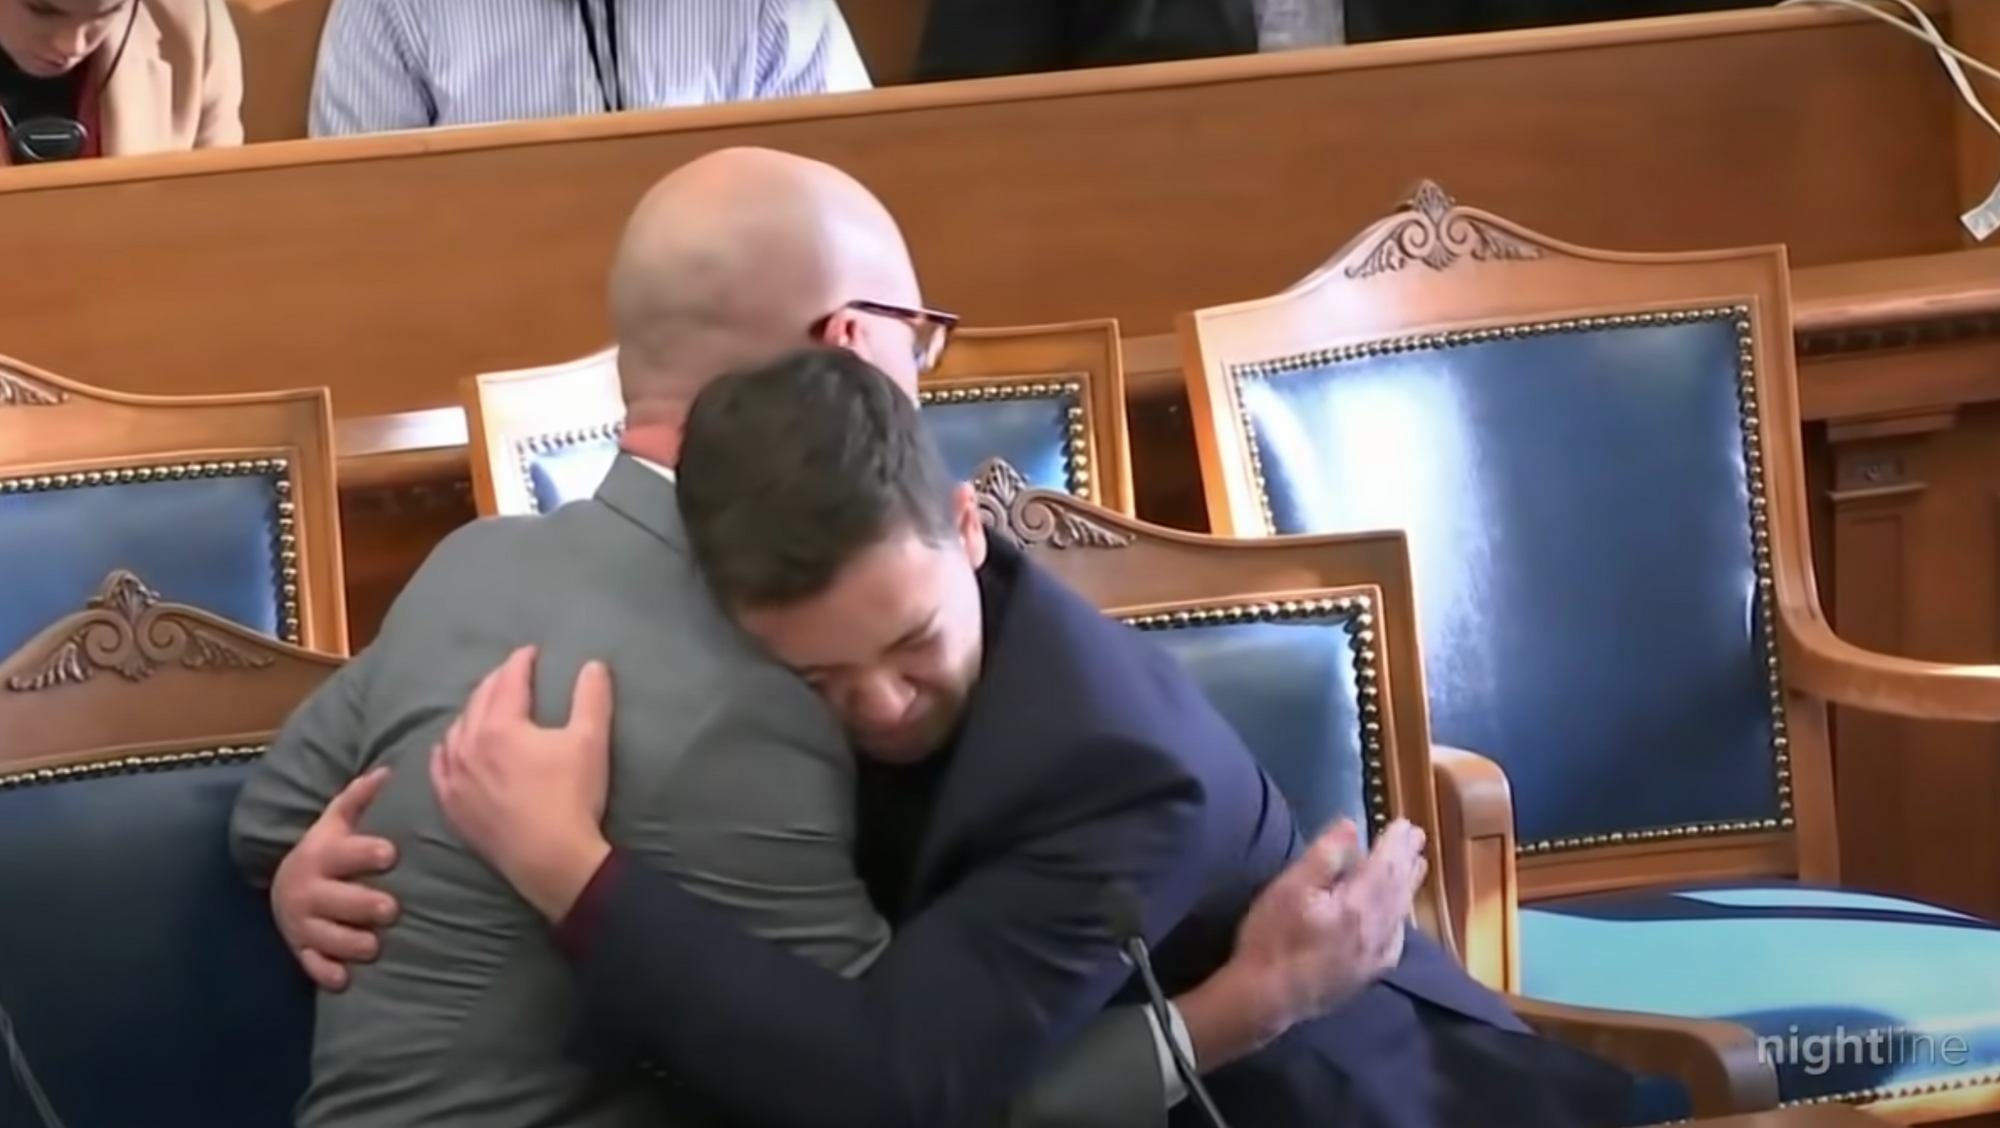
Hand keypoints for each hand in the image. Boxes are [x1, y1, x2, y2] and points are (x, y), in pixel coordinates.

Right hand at [272, 767, 398, 990]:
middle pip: (333, 900)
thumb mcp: (336, 823)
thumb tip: (388, 771)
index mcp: (319, 856)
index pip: (341, 854)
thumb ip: (358, 799)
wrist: (287, 888)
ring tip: (374, 945)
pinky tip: (343, 979)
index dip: (364, 853)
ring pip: (325, 937)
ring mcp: (304, 924)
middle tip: (390, 908)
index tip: (390, 853)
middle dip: (361, 904)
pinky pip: (311, 966)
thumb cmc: (328, 853)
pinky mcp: (303, 951)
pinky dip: (326, 973)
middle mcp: (308, 891)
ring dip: (349, 942)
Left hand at [430, 646, 614, 918]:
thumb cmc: (572, 797)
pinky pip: (440, 767)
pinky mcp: (452, 805)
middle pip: (479, 700)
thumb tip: (592, 665)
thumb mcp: (591, 741)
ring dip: (472, 712)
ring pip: (456, 730)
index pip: (509, 680)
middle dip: (497, 681)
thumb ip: (592, 697)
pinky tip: (450, 747)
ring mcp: (456, 777)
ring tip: (487, 707)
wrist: (552, 859)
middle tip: (513, 674)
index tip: (531, 653)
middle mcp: (469, 745)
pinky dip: (446, 750)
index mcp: (502, 725)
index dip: (521, 662)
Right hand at [1232, 818, 1428, 1026]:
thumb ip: (1323, 857)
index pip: (1385, 866)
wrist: (1267, 999)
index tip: (1405, 823)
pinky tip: (1400, 916)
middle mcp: (1376, 930)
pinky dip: (1401, 918)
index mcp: (1357, 905)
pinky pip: (1396, 940)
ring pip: (1400, 913)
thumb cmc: (1272, 939)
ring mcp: (1376, 955)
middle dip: (1407, 860)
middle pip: (1397, 888)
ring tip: (1417, 866)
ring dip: (1408, 886)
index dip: (1395, 844)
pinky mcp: (1368, 973)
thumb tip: (1351, 828)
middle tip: (1417, 837)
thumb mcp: (1289, 888)